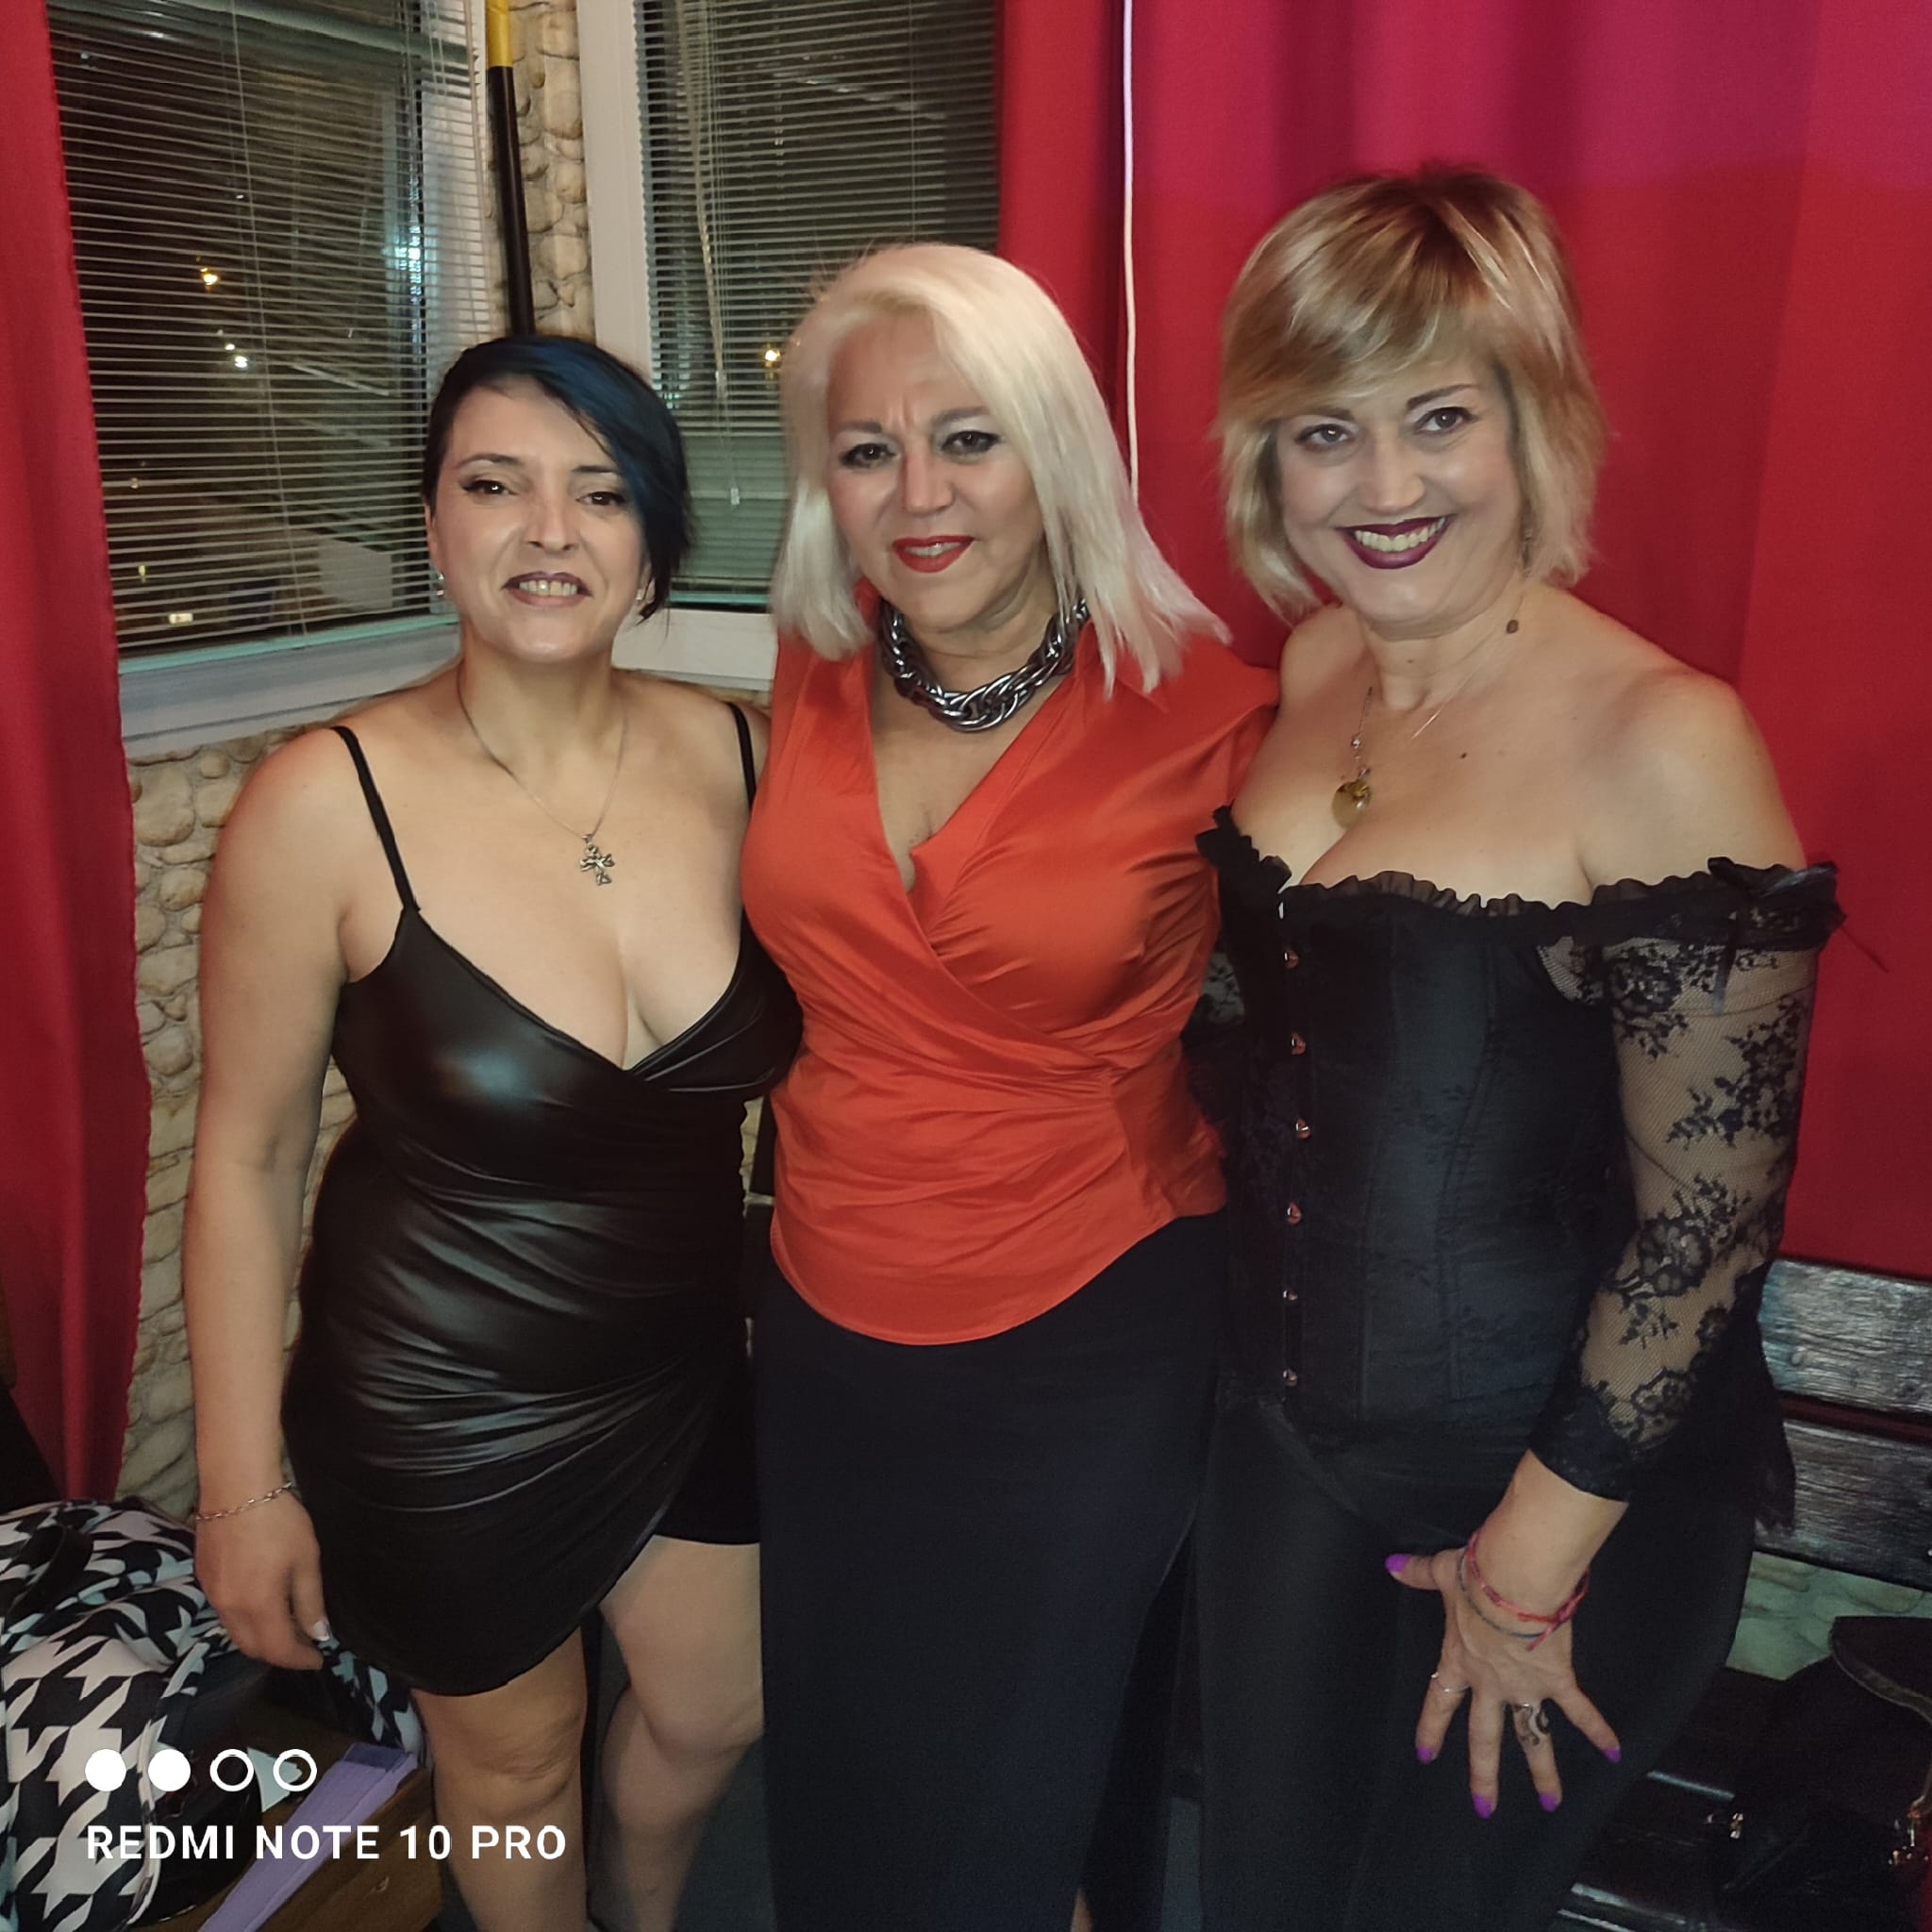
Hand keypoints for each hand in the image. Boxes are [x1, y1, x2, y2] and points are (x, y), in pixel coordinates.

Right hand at [194, 1492, 328, 1669]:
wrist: (236, 1488)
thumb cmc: (278, 1520)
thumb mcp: (306, 1559)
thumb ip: (310, 1601)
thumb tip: (319, 1634)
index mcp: (257, 1606)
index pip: (278, 1650)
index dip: (299, 1659)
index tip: (318, 1658)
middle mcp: (229, 1608)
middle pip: (252, 1648)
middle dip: (278, 1654)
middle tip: (303, 1647)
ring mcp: (212, 1594)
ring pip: (235, 1633)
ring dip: (259, 1639)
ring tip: (285, 1629)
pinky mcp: (204, 1579)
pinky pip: (224, 1614)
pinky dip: (244, 1622)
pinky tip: (261, 1607)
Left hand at [1387, 1547, 1620, 1815]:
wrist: (1515, 1579)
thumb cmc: (1476, 1576)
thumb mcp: (1442, 1573)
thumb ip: (1418, 1574)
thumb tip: (1392, 1566)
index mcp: (1459, 1661)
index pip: (1440, 1701)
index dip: (1431, 1728)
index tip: (1424, 1755)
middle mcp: (1490, 1684)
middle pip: (1485, 1737)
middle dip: (1483, 1774)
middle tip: (1484, 1808)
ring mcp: (1524, 1686)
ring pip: (1533, 1738)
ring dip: (1543, 1772)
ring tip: (1551, 1803)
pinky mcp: (1557, 1679)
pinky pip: (1579, 1710)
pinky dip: (1598, 1729)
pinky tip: (1614, 1752)